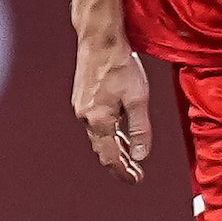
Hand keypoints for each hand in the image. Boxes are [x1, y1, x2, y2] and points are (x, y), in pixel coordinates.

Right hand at [72, 37, 149, 182]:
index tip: (135, 180)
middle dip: (119, 163)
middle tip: (135, 174)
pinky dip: (109, 133)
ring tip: (130, 158)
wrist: (99, 40)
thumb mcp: (138, 98)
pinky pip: (96, 124)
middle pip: (102, 149)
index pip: (110, 156)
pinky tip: (119, 133)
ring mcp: (81, 107)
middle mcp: (85, 116)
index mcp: (98, 120)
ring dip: (114, 148)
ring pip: (99, 136)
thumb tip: (140, 155)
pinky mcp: (82, 98)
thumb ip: (140, 129)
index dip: (122, 171)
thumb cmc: (120, 65)